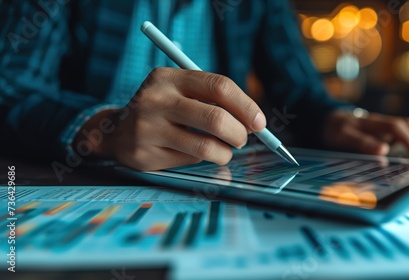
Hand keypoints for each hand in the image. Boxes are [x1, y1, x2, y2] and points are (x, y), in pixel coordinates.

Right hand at [73, 68, 266, 169]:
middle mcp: (156, 100)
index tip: (260, 123)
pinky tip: (195, 154)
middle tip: (243, 140)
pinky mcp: (145, 155)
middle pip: (215, 118)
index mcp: (169, 78)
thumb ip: (213, 100)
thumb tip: (254, 122)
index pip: (218, 87)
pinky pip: (189, 162)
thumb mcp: (180, 91)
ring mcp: (148, 129)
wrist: (116, 130)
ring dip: (224, 153)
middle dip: (239, 133)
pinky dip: (202, 160)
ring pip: (205, 147)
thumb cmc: (163, 108)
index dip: (246, 105)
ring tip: (224, 151)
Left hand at [323, 110, 408, 158]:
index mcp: (371, 121)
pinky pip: (402, 133)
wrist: (329, 120)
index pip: (395, 128)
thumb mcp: (343, 137)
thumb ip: (361, 143)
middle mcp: (381, 121)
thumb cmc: (336, 130)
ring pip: (407, 128)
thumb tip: (383, 151)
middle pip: (406, 126)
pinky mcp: (384, 131)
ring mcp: (383, 125)